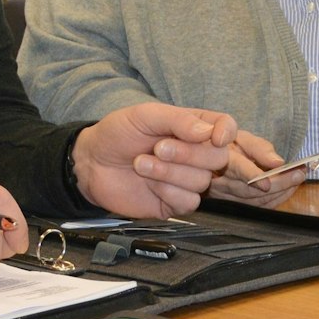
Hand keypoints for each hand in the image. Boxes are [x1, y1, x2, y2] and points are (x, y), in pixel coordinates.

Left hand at [72, 102, 237, 217]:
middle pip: (219, 158)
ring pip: (202, 181)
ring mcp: (186, 180)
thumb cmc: (118, 134)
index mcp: (193, 127)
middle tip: (158, 147)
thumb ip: (179, 120)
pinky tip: (149, 184)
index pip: (226, 127)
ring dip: (169, 172)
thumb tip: (210, 132)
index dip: (226, 132)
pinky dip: (167, 191)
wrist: (91, 163)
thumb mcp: (145, 116)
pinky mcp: (175, 202)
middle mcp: (195, 154)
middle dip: (189, 154)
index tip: (215, 137)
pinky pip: (189, 201)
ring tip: (140, 163)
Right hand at [212, 130, 303, 207]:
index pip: (237, 168)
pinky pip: (257, 208)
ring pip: (255, 202)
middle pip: (249, 190)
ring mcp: (225, 198)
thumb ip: (259, 148)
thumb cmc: (230, 146)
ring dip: (280, 192)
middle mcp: (219, 183)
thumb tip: (278, 162)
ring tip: (297, 179)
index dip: (253, 174)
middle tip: (299, 174)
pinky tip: (288, 189)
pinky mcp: (234, 207)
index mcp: (221, 160)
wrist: (213, 160)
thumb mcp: (242, 138)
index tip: (274, 176)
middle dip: (278, 183)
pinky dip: (275, 200)